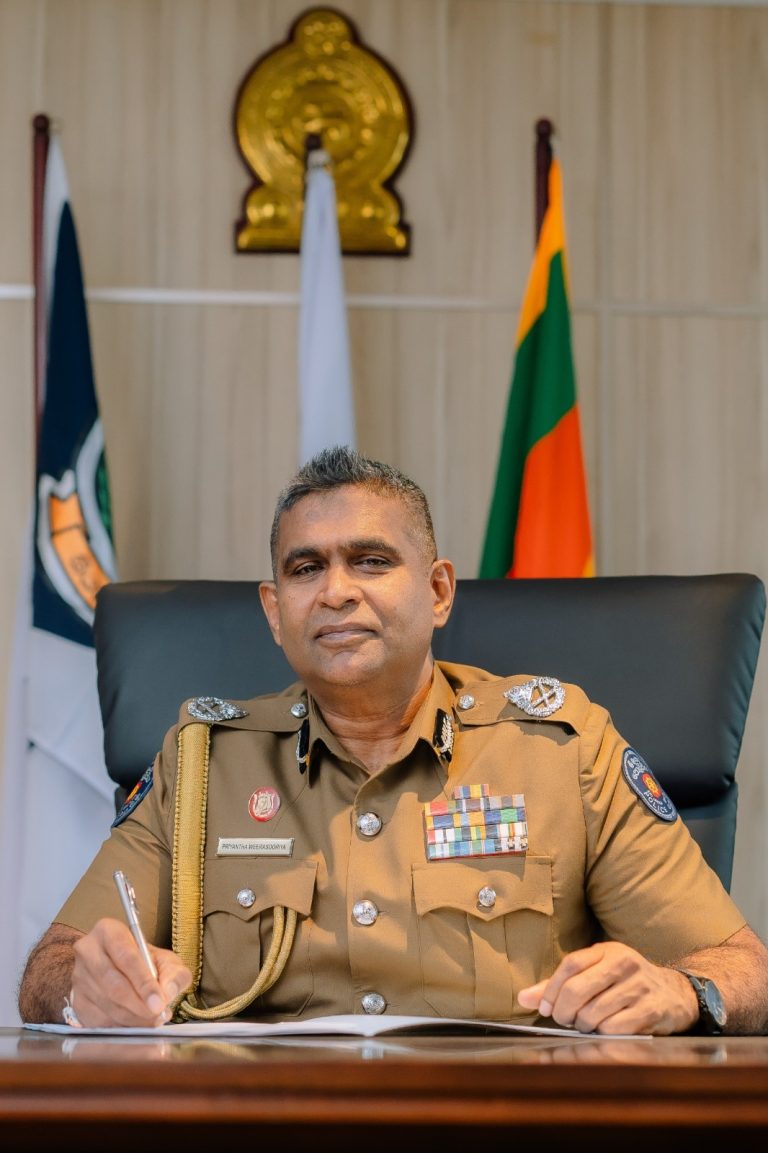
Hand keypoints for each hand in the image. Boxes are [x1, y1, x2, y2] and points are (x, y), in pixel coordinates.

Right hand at [70, 917, 191, 1026]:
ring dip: (133, 1018)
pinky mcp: (76, 1000)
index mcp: (108, 931)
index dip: (144, 982)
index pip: (126, 957)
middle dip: (139, 1005)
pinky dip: (120, 1027)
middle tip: (158, 1015)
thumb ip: (174, 974)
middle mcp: (88, 951)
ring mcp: (79, 977)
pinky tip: (137, 1024)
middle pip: (113, 983)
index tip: (160, 1003)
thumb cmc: (146, 962)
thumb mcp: (166, 960)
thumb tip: (168, 993)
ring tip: (154, 1020)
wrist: (123, 969)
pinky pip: (97, 1020)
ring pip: (106, 1004)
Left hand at [517, 940, 696, 1034]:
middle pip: (577, 990)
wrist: (674, 994)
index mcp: (607, 950)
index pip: (570, 965)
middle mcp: (624, 964)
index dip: (550, 988)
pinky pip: (613, 1028)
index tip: (544, 1008)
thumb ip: (560, 984)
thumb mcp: (596, 973)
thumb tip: (523, 998)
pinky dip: (603, 1034)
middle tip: (563, 1020)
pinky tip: (605, 1030)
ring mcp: (639, 986)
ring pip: (593, 1013)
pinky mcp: (650, 1010)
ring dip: (582, 1025)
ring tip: (586, 1024)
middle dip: (563, 1011)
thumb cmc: (625, 983)